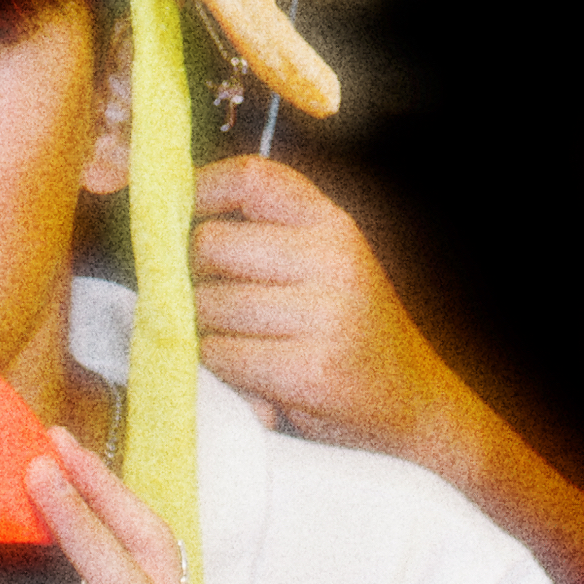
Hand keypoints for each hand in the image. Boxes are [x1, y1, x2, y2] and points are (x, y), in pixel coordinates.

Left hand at [190, 155, 480, 462]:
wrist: (413, 405)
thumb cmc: (348, 331)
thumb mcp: (324, 264)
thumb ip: (266, 233)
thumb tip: (169, 219)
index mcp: (334, 224)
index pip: (251, 177)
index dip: (200, 189)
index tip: (176, 216)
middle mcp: (334, 259)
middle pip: (211, 243)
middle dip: (190, 276)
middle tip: (208, 300)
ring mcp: (326, 315)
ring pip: (206, 305)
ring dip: (202, 330)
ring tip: (238, 343)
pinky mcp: (310, 371)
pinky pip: (219, 355)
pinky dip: (218, 368)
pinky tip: (249, 374)